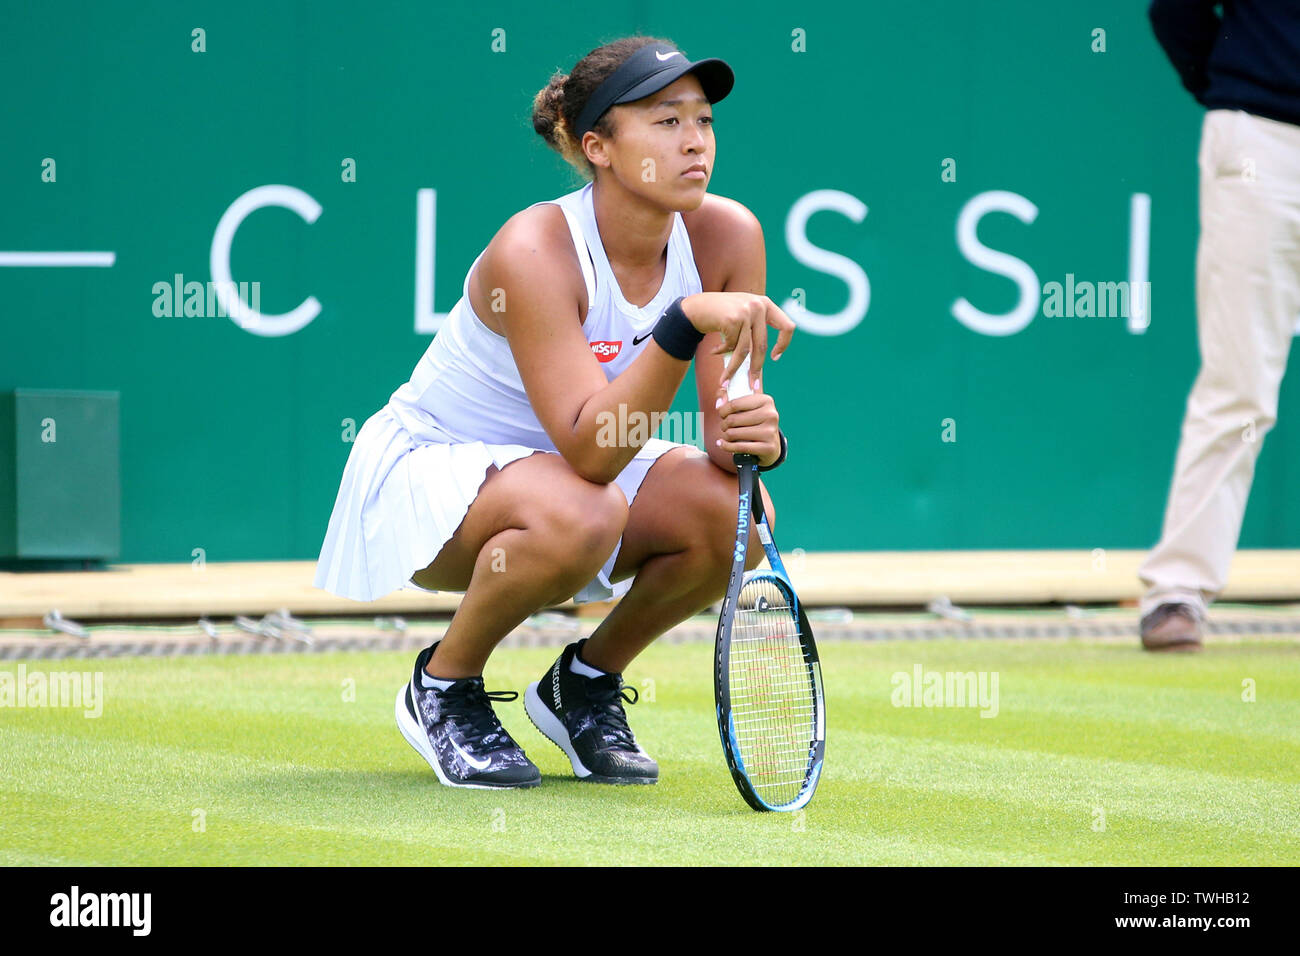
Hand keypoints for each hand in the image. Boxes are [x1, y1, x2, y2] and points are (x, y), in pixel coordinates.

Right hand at [681, 292, 795, 391]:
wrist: (694, 308)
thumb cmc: (719, 315)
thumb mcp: (742, 314)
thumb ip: (755, 326)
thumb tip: (762, 357)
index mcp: (765, 304)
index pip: (787, 326)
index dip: (783, 344)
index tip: (775, 357)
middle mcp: (758, 306)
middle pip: (762, 345)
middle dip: (755, 368)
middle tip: (752, 384)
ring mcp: (745, 312)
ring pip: (744, 350)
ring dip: (734, 368)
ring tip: (725, 379)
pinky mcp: (732, 319)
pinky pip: (730, 346)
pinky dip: (722, 353)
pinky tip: (715, 351)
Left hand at [714, 383, 780, 465]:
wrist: (772, 443)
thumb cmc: (755, 422)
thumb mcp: (748, 406)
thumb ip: (730, 396)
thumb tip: (719, 400)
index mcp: (766, 400)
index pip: (734, 404)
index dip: (723, 410)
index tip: (722, 414)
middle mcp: (770, 415)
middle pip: (732, 420)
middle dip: (724, 424)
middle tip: (725, 427)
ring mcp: (770, 432)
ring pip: (733, 434)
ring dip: (726, 436)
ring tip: (728, 435)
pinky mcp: (768, 448)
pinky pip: (739, 447)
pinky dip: (726, 446)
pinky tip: (721, 444)